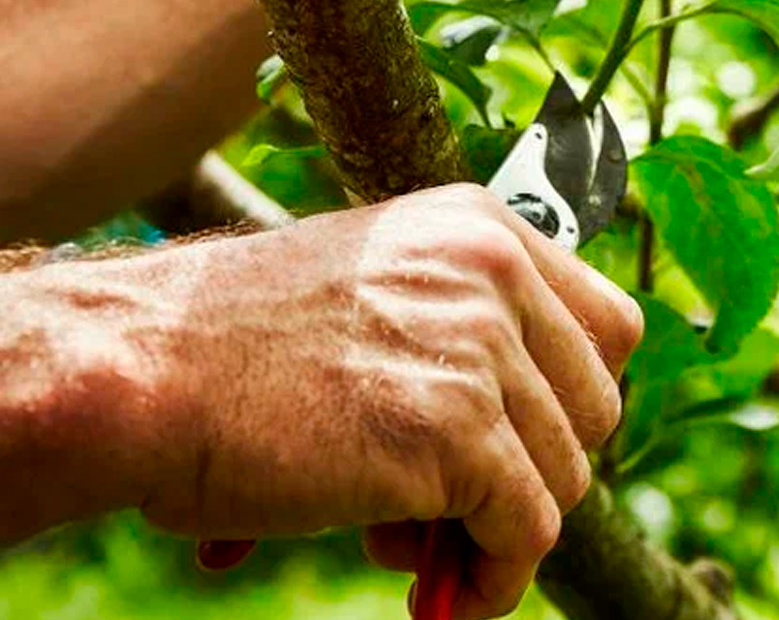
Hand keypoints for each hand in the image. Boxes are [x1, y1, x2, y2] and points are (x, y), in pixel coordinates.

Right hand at [82, 186, 638, 618]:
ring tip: (404, 545)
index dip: (571, 401)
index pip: (610, 326)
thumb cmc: (231, 349)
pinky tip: (441, 600)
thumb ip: (463, 334)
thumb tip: (536, 449)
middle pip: (597, 405)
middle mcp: (495, 269)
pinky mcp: (457, 431)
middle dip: (534, 470)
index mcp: (482, 226)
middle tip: (446, 509)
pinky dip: (493, 579)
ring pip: (566, 475)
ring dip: (497, 531)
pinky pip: (528, 530)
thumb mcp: (375, 292)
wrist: (138, 372)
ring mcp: (481, 347)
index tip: (522, 447)